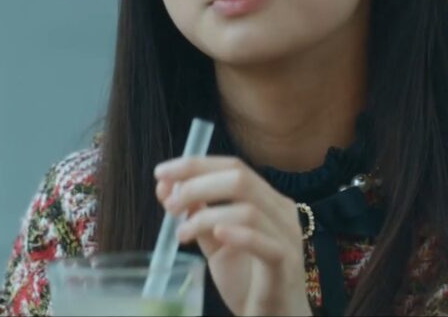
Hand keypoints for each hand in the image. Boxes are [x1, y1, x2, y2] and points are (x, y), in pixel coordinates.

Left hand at [154, 156, 313, 316]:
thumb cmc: (248, 281)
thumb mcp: (216, 243)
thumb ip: (196, 215)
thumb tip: (166, 187)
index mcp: (267, 200)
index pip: (233, 167)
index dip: (195, 165)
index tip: (160, 172)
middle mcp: (281, 211)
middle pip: (240, 179)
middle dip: (197, 185)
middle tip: (169, 205)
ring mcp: (286, 236)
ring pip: (248, 209)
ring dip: (206, 216)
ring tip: (182, 234)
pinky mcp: (285, 263)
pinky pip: (264, 242)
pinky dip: (238, 234)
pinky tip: (217, 235)